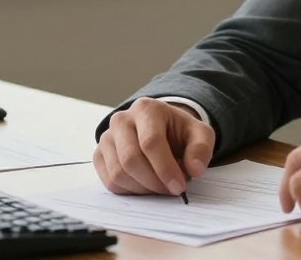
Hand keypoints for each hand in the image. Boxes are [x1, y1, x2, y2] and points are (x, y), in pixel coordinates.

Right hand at [93, 97, 213, 195]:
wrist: (160, 129)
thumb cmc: (179, 132)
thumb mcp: (199, 134)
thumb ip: (201, 149)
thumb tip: (194, 169)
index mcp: (146, 109)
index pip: (150, 142)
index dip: (165, 168)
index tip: (179, 187)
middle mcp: (121, 120)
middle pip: (131, 160)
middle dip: (154, 182)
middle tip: (171, 191)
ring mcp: (106, 137)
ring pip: (118, 174)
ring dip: (142, 189)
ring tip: (160, 187)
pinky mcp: (99, 155)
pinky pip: (109, 182)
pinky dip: (130, 191)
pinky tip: (146, 186)